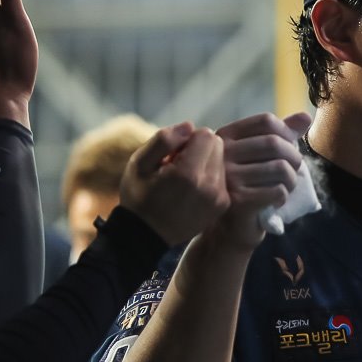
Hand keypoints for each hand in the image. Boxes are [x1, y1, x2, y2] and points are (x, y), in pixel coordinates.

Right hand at [120, 123, 230, 245]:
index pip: (205, 134)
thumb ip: (164, 139)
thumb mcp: (140, 163)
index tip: (171, 154)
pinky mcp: (223, 205)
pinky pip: (223, 177)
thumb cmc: (138, 196)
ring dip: (205, 162)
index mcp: (188, 173)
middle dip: (198, 148)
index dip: (186, 139)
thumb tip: (190, 125)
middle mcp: (210, 186)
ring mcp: (219, 197)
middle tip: (177, 165)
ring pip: (222, 160)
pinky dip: (210, 177)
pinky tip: (192, 189)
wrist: (145, 236)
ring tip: (184, 178)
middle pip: (217, 145)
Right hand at [212, 112, 311, 250]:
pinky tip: (277, 200)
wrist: (232, 225)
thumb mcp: (262, 155)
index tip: (290, 147)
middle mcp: (223, 154)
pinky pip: (277, 191)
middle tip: (294, 171)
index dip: (286, 132)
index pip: (266, 121)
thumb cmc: (249, 185)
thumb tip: (305, 116)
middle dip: (294, 158)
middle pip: (275, 143)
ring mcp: (229, 177)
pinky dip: (284, 196)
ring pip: (280, 168)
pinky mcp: (238, 200)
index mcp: (226, 136)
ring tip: (287, 187)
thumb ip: (282, 135)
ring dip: (292, 180)